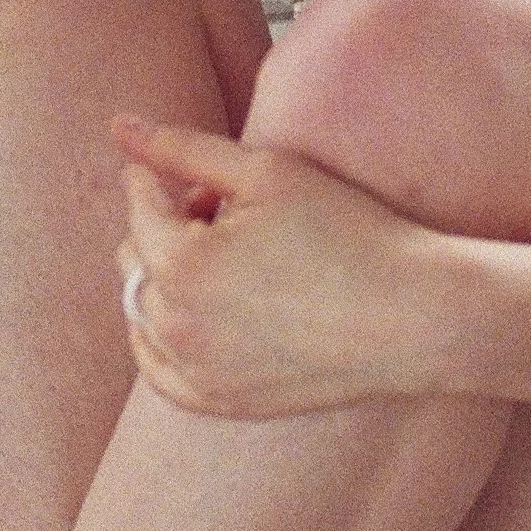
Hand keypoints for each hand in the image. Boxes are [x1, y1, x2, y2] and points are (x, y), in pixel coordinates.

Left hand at [112, 114, 442, 416]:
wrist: (411, 316)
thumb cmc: (347, 232)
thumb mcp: (266, 172)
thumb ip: (183, 148)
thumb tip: (119, 127)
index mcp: (182, 265)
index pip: (139, 208)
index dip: (166, 182)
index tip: (208, 182)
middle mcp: (177, 327)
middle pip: (135, 261)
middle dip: (165, 231)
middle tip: (229, 219)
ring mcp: (196, 372)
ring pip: (144, 313)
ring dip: (169, 281)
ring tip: (233, 264)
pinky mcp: (219, 402)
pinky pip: (159, 368)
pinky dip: (166, 338)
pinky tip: (207, 314)